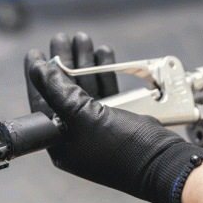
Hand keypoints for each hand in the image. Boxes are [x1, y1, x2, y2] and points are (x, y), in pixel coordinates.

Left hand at [25, 32, 202, 202]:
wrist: (167, 163)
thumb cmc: (124, 148)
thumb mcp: (84, 117)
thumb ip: (58, 92)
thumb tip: (37, 69)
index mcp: (61, 144)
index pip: (42, 104)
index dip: (38, 76)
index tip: (36, 52)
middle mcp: (76, 137)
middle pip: (64, 92)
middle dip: (64, 63)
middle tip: (62, 38)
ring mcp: (98, 128)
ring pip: (86, 89)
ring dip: (84, 63)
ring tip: (83, 39)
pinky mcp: (117, 120)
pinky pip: (105, 92)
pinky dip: (103, 73)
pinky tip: (102, 53)